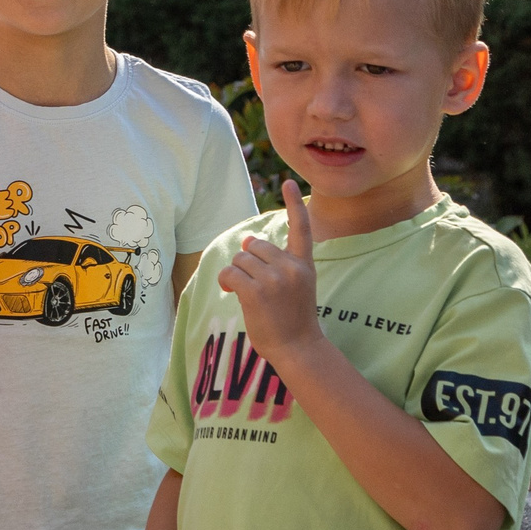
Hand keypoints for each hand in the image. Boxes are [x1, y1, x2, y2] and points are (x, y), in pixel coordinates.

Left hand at [218, 180, 320, 359]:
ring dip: (236, 274)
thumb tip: (246, 240)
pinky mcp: (256, 291)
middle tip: (254, 284)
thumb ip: (274, 262)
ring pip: (240, 259)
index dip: (294, 204)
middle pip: (254, 246)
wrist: (297, 347)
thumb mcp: (292, 285)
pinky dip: (226, 282)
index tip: (289, 182)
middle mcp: (291, 267)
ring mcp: (275, 279)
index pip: (301, 228)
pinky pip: (229, 273)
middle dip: (247, 261)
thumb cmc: (291, 318)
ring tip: (247, 293)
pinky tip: (233, 293)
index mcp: (304, 264)